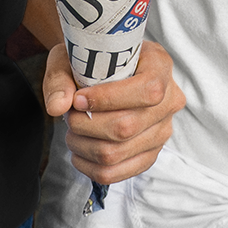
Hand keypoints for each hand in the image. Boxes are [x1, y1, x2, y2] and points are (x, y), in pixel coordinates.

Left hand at [42, 39, 184, 183]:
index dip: (108, 99)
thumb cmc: (92, 59)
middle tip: (70, 116)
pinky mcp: (149, 154)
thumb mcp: (75, 54)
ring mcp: (162, 131)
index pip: (146, 90)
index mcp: (160, 66)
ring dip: (84, 146)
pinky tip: (79, 152)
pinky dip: (90, 167)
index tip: (78, 99)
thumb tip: (58, 106)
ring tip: (72, 132)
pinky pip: (118, 173)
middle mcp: (169, 100)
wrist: (104, 70)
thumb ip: (61, 77)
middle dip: (86, 125)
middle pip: (127, 127)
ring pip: (118, 152)